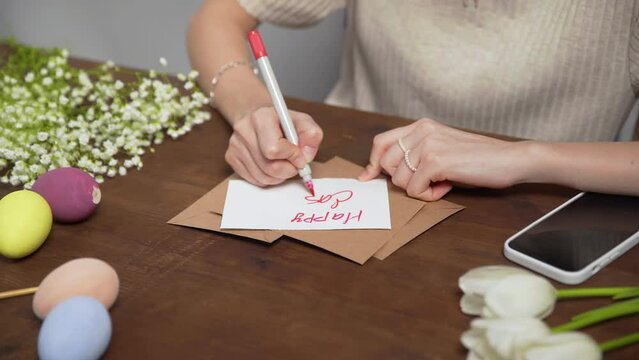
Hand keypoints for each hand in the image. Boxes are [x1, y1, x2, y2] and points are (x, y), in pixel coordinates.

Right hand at [225, 107, 322, 185]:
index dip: (292, 156)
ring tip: (283, 162)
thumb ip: (312, 135)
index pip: (274, 149)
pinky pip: (255, 180)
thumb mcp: (303, 121)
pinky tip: (271, 165)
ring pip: (263, 178)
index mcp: (261, 117)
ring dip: (279, 176)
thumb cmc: (282, 122)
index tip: (299, 155)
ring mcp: (235, 145)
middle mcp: (244, 130)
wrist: (257, 117)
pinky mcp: (231, 158)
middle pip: (269, 167)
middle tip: (294, 163)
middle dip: (288, 170)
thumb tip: (305, 157)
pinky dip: (268, 178)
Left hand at [358, 118, 526, 200]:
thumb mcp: (441, 147)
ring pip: (400, 180)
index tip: (368, 177)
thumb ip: (416, 152)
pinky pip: (415, 189)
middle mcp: (422, 131)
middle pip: (388, 165)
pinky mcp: (435, 160)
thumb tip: (385, 170)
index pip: (382, 142)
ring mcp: (428, 144)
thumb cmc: (478, 158)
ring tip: (442, 182)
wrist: (510, 158)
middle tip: (428, 181)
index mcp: (421, 125)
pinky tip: (446, 187)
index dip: (373, 162)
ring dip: (419, 189)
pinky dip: (429, 195)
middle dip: (403, 181)